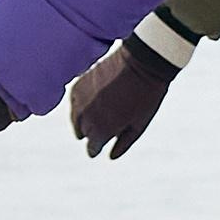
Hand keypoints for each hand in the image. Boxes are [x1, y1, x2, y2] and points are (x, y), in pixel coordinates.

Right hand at [69, 36, 180, 159]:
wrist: (142, 62)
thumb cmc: (146, 96)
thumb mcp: (140, 124)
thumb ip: (124, 142)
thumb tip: (110, 156)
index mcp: (103, 130)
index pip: (92, 148)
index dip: (96, 149)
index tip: (98, 149)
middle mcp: (87, 117)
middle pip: (84, 133)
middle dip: (93, 133)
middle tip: (104, 127)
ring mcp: (81, 100)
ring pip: (75, 118)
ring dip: (83, 120)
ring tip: (95, 117)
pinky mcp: (78, 85)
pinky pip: (74, 102)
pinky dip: (79, 105)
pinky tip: (90, 103)